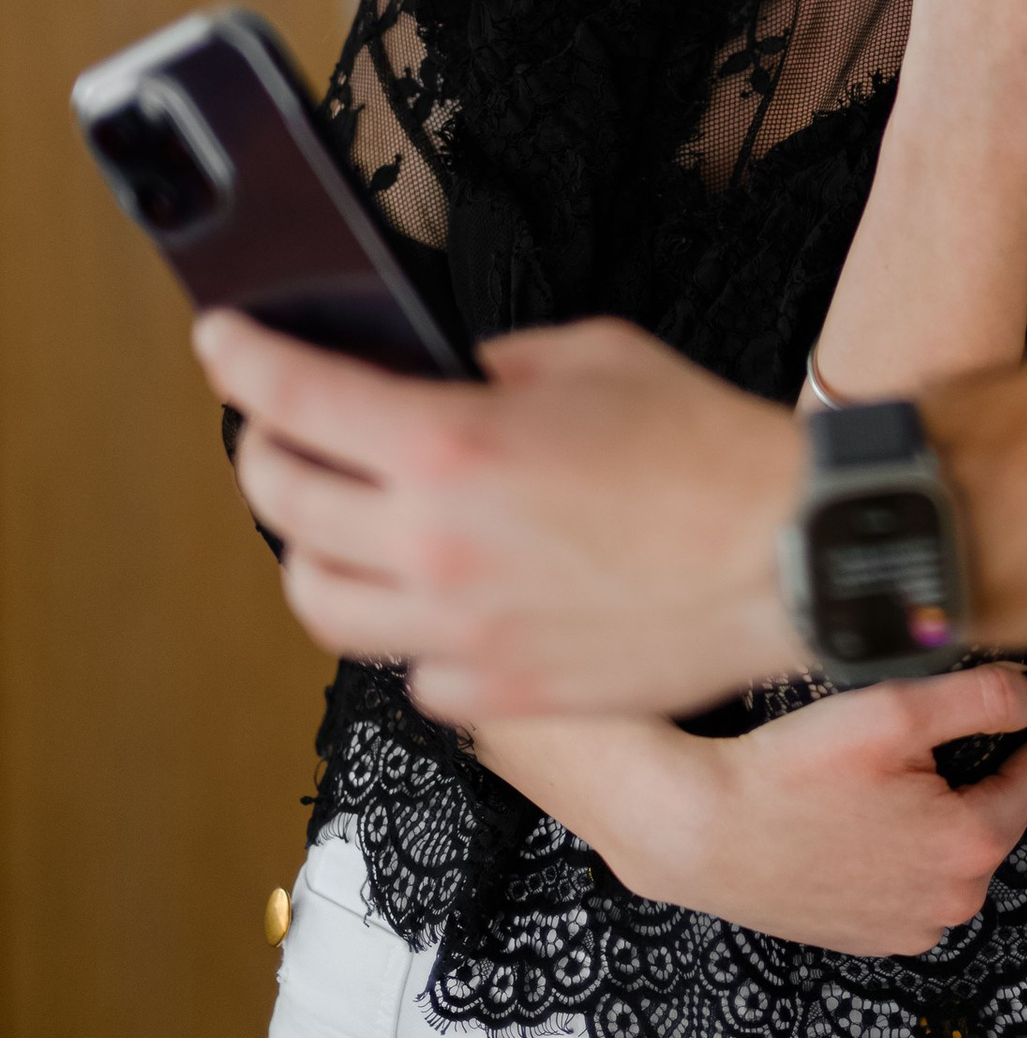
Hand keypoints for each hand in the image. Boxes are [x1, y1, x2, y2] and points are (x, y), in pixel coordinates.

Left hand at [195, 305, 801, 719]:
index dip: (241, 360)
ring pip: (320, 602)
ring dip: (314, 552)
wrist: (793, 554)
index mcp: (452, 445)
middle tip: (279, 431)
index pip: (294, 399)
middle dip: (264, 452)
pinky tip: (441, 596)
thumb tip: (451, 381)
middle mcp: (436, 546)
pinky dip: (407, 628)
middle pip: (284, 503)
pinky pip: (409, 668)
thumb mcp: (595, 355)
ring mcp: (460, 634)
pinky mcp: (499, 697)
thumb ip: (500, 367)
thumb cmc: (711, 450)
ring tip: (341, 524)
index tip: (222, 340)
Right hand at [573, 670, 1026, 957]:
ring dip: (938, 807)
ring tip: (879, 774)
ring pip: (952, 846)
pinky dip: (905, 844)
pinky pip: (913, 878)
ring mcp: (909, 927)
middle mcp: (950, 901)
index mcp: (969, 846)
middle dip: (982, 766)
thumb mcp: (893, 714)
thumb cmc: (786, 774)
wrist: (699, 832)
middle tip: (931, 728)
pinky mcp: (870, 935)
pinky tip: (861, 816)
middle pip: (993, 810)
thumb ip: (983, 699)